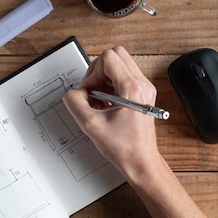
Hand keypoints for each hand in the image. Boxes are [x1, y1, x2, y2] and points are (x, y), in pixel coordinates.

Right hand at [63, 46, 162, 181]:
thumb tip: (73, 93)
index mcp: (132, 89)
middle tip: (92, 90)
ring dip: (104, 79)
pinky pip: (123, 78)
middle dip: (98, 71)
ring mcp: (144, 89)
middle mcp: (142, 85)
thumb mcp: (90, 124)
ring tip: (99, 100)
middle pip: (116, 55)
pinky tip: (105, 104)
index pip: (108, 58)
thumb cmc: (124, 148)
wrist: (141, 162)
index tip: (89, 90)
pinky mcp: (142, 94)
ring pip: (119, 65)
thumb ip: (74, 102)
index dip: (92, 72)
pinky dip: (110, 86)